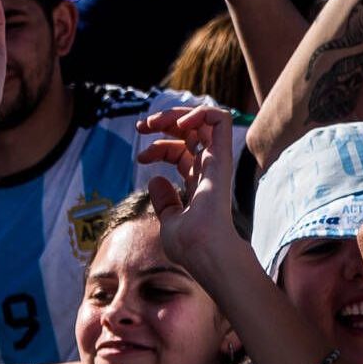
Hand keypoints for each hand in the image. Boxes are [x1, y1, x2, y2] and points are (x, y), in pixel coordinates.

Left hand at [132, 103, 255, 282]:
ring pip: (204, 119)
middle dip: (164, 122)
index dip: (159, 148)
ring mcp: (216, 160)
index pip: (181, 152)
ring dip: (177, 113)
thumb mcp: (169, 221)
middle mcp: (208, 168)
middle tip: (141, 127)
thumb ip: (165, 201)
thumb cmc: (189, 245)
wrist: (203, 251)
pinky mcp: (222, 156)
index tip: (140, 158)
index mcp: (198, 181)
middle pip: (190, 132)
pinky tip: (179, 124)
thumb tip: (156, 181)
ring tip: (153, 122)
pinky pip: (221, 119)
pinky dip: (200, 112)